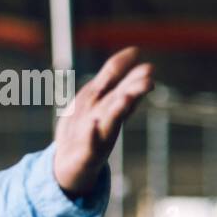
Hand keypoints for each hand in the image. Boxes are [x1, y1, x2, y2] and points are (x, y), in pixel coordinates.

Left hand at [52, 46, 154, 198]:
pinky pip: (89, 146)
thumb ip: (113, 76)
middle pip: (119, 103)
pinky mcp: (86, 155)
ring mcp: (97, 138)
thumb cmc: (86, 127)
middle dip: (132, 91)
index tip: (144, 62)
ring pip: (109, 122)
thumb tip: (134, 51)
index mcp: (106, 105)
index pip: (120, 87)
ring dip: (118, 110)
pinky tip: (94, 127)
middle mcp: (105, 120)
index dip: (130, 76)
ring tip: (128, 97)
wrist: (67, 166)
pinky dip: (92, 137)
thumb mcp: (96, 97)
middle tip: (149, 79)